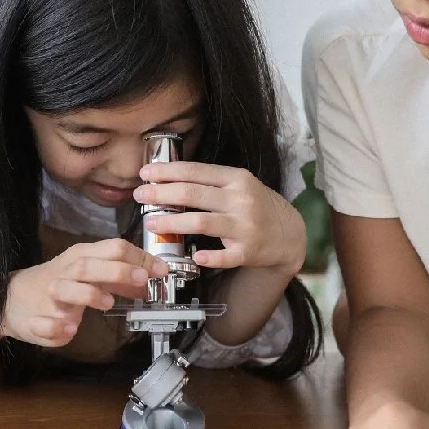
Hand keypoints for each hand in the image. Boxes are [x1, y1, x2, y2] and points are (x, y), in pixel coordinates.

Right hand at [2, 238, 167, 346]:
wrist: (11, 298)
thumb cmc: (58, 283)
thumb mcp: (91, 273)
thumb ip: (120, 277)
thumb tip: (150, 279)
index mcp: (81, 257)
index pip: (112, 248)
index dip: (139, 258)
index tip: (161, 271)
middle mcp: (66, 272)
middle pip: (89, 265)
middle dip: (118, 270)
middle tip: (142, 279)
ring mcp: (50, 296)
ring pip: (67, 288)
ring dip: (89, 294)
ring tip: (108, 303)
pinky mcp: (37, 320)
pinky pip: (45, 323)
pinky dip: (57, 326)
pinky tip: (69, 329)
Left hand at [136, 161, 306, 273]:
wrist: (289, 233)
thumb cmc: (255, 206)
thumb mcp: (238, 185)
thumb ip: (209, 182)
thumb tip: (167, 179)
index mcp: (236, 179)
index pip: (195, 171)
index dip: (167, 171)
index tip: (144, 173)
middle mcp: (241, 200)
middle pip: (193, 195)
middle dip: (161, 194)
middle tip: (139, 196)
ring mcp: (245, 227)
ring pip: (202, 222)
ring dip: (172, 222)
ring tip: (151, 223)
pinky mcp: (249, 252)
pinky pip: (226, 256)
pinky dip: (210, 257)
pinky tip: (195, 258)